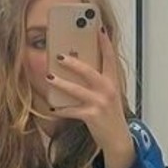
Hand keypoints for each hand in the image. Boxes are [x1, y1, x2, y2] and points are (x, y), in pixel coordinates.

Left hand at [46, 27, 134, 167]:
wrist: (118, 138)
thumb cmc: (110, 115)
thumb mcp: (109, 95)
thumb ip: (98, 82)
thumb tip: (79, 69)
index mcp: (113, 82)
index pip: (110, 58)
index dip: (104, 43)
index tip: (98, 29)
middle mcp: (108, 90)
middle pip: (89, 71)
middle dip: (73, 63)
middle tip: (59, 56)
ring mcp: (100, 103)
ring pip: (77, 89)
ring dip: (61, 83)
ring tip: (49, 77)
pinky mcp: (92, 116)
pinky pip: (72, 110)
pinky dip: (60, 109)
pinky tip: (52, 107)